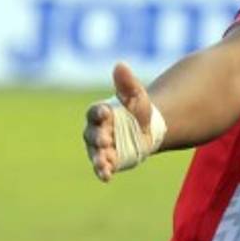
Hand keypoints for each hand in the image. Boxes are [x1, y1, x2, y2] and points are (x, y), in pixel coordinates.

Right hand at [83, 62, 153, 181]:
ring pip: (95, 153)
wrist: (147, 129)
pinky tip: (107, 175)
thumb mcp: (136, 95)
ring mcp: (100, 147)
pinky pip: (102, 166)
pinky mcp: (107, 160)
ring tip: (104, 163)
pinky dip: (103, 170)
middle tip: (104, 140)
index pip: (95, 112)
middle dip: (98, 138)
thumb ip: (127, 83)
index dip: (99, 113)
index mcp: (100, 113)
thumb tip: (120, 65)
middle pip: (92, 135)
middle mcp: (95, 131)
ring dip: (98, 158)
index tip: (106, 113)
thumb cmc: (137, 109)